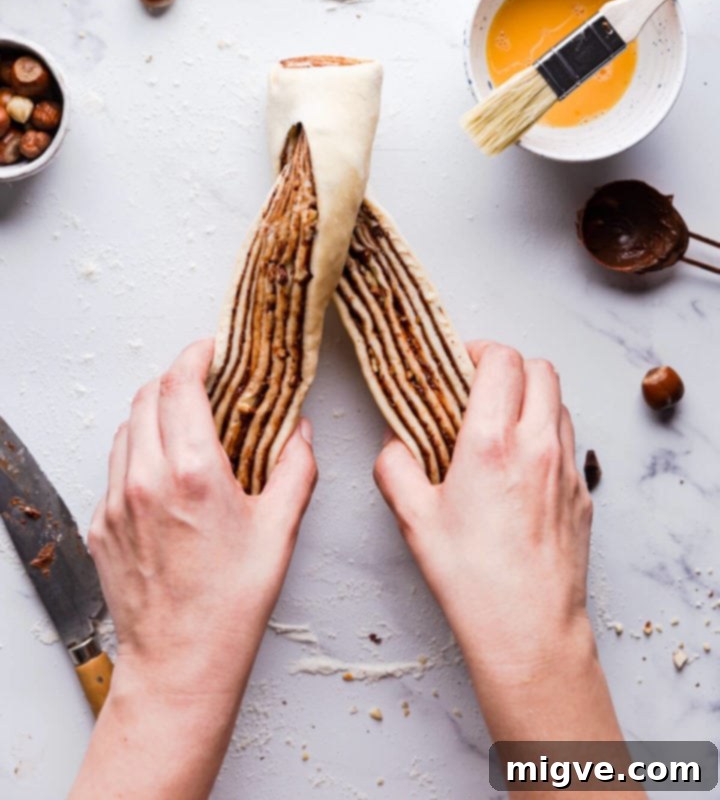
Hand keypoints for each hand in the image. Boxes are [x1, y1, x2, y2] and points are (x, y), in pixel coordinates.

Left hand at [73, 340, 316, 799]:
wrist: (181, 663)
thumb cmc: (230, 605)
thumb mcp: (281, 530)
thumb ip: (295, 468)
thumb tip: (300, 432)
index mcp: (192, 471)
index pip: (180, 384)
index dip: (195, 355)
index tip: (210, 348)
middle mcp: (145, 479)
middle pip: (147, 396)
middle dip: (175, 378)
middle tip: (204, 381)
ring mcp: (116, 502)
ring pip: (126, 429)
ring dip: (153, 412)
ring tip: (185, 424)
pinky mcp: (102, 525)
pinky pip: (114, 467)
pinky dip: (138, 452)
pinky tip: (165, 471)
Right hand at [374, 342, 613, 748]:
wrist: (529, 630)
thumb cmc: (472, 579)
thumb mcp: (413, 519)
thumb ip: (394, 467)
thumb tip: (392, 443)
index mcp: (492, 443)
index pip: (503, 360)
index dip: (480, 349)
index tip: (461, 361)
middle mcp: (537, 446)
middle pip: (542, 368)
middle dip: (510, 365)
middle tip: (481, 384)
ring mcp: (567, 469)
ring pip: (560, 402)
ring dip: (533, 397)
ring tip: (502, 422)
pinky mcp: (583, 494)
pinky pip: (570, 442)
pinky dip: (548, 434)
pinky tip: (522, 465)